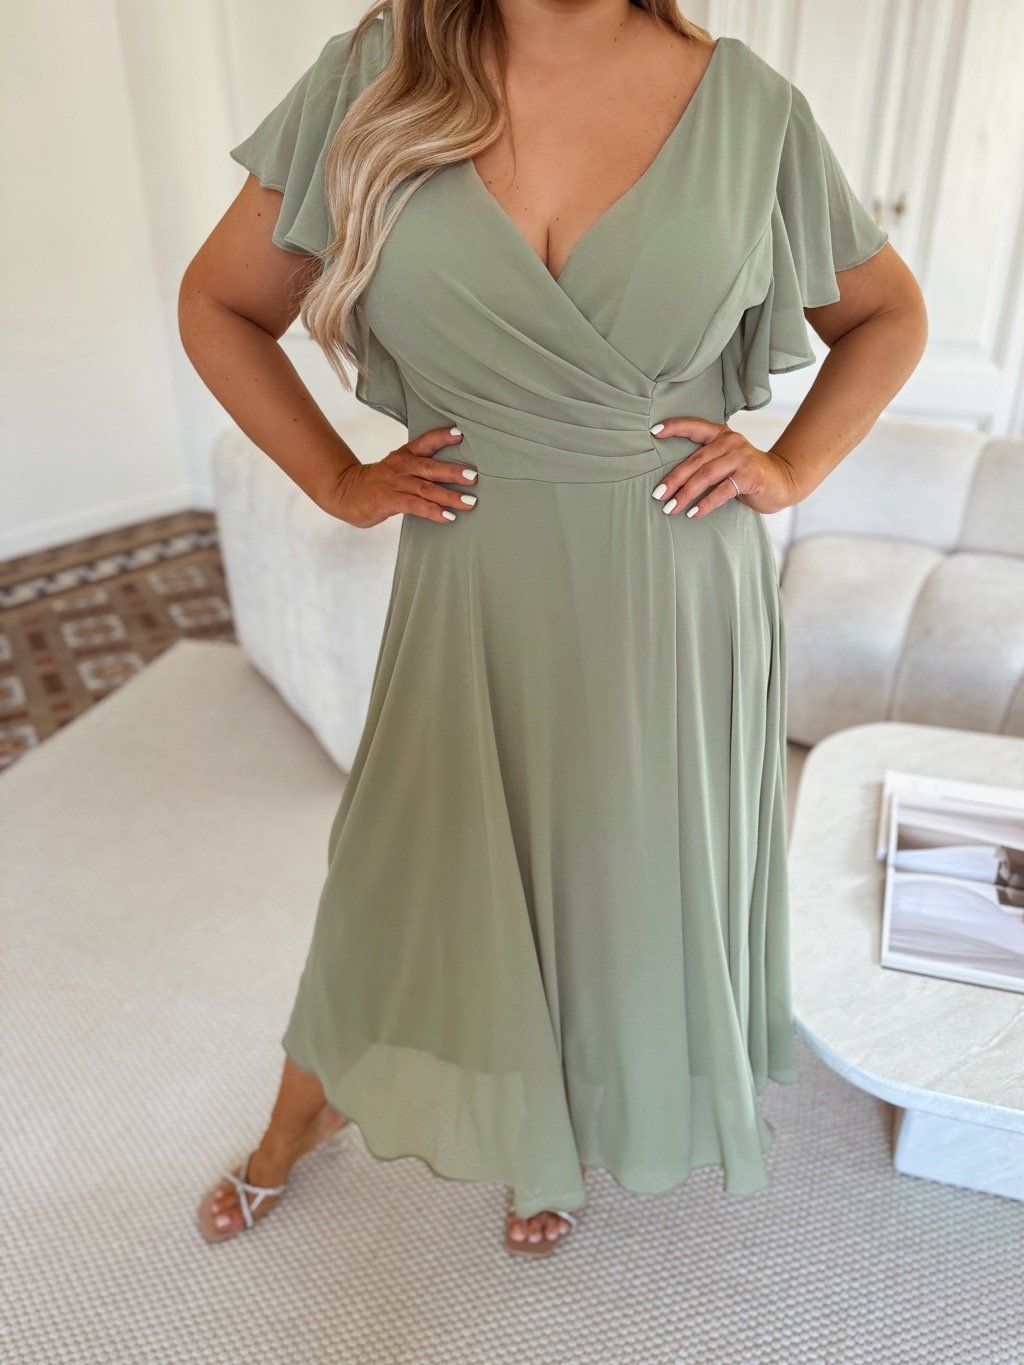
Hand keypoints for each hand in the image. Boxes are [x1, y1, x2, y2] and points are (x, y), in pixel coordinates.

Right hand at [323, 425, 477, 527]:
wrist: (345, 494)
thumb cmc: (377, 483)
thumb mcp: (397, 469)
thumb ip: (419, 470)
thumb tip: (450, 474)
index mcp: (404, 456)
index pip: (425, 442)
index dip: (442, 437)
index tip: (460, 434)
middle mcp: (401, 466)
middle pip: (431, 467)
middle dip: (454, 471)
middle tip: (474, 476)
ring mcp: (395, 483)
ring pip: (426, 488)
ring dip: (450, 495)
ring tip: (469, 502)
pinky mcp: (389, 500)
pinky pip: (415, 505)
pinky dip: (433, 511)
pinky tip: (447, 517)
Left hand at [649, 417, 799, 517]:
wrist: (783, 481)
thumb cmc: (746, 474)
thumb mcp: (726, 461)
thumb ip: (705, 462)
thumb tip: (670, 481)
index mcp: (722, 434)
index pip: (695, 426)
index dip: (675, 427)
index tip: (654, 432)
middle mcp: (731, 442)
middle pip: (695, 460)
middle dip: (674, 479)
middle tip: (658, 495)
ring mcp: (741, 458)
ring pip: (706, 475)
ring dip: (686, 493)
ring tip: (671, 508)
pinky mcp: (750, 476)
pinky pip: (722, 491)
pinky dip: (706, 503)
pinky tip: (693, 513)